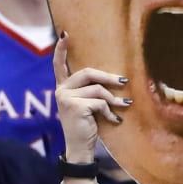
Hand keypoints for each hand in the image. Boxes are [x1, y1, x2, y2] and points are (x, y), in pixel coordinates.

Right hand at [53, 36, 129, 164]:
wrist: (79, 149)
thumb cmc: (86, 127)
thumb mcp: (87, 105)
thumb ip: (91, 91)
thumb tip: (114, 78)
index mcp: (62, 88)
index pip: (58, 65)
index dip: (61, 49)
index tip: (65, 34)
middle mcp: (61, 91)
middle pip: (87, 73)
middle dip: (107, 77)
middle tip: (124, 80)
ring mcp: (66, 98)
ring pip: (97, 90)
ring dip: (113, 99)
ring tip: (123, 105)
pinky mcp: (75, 106)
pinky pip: (100, 103)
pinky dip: (110, 112)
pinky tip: (114, 120)